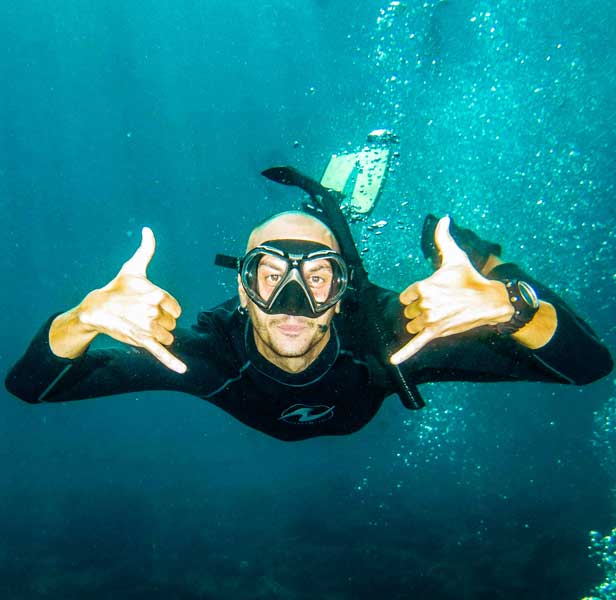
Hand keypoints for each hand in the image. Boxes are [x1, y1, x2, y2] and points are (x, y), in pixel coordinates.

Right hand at [77, 227, 186, 373]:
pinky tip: (183, 370)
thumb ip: (146, 250)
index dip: (165, 309)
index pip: (176, 308)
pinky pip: (162, 354)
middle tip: (141, 315)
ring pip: (168, 336)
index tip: (150, 305)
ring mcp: (149, 328)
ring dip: (158, 334)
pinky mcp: (143, 342)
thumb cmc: (117, 288)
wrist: (95, 309)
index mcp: (157, 294)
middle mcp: (154, 311)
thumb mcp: (133, 268)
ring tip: (140, 326)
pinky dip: (172, 363)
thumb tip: (147, 229)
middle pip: (172, 323)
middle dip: (160, 321)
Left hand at [390, 216, 512, 364]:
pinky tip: (393, 361)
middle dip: (420, 309)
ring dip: (421, 322)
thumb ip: (443, 238)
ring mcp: (430, 321)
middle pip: (408, 312)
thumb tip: (442, 217)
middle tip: (440, 304)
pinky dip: (404, 354)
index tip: (429, 294)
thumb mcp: (455, 256)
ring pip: (412, 325)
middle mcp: (425, 304)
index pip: (405, 296)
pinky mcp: (435, 333)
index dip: (415, 296)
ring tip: (440, 315)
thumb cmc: (469, 278)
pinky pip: (416, 345)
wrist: (489, 301)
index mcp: (424, 286)